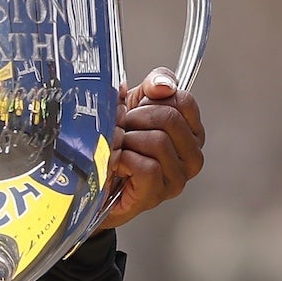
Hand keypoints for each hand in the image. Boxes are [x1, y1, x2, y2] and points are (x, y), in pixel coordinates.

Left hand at [98, 66, 204, 230]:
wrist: (90, 182)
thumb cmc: (115, 144)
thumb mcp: (133, 105)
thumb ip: (153, 86)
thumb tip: (163, 86)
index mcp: (191, 133)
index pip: (183, 100)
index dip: (152, 99)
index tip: (135, 109)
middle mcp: (191, 156)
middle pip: (169, 118)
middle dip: (136, 119)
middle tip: (122, 131)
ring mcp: (177, 178)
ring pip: (157, 141)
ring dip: (126, 141)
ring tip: (118, 149)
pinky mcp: (157, 194)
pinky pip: (147, 166)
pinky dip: (124, 160)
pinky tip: (116, 165)